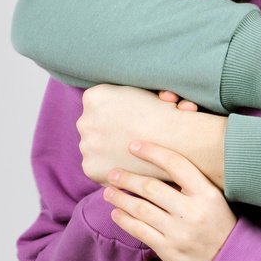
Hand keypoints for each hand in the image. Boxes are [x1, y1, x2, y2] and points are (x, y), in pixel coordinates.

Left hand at [78, 85, 225, 186]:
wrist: (176, 143)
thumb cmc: (164, 114)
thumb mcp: (140, 91)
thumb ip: (123, 96)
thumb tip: (122, 100)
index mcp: (94, 98)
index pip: (97, 104)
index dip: (114, 112)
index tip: (129, 119)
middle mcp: (84, 121)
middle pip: (93, 126)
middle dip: (108, 131)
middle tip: (130, 137)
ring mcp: (86, 146)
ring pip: (94, 147)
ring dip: (107, 150)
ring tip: (131, 153)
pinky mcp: (90, 168)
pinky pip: (98, 168)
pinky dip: (110, 169)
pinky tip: (127, 165)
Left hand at [103, 141, 236, 260]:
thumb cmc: (221, 228)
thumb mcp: (214, 201)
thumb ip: (192, 186)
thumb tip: (159, 168)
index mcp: (207, 194)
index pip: (176, 164)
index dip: (152, 152)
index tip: (134, 145)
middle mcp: (193, 211)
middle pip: (151, 187)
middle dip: (127, 178)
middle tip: (112, 173)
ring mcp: (179, 232)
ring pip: (141, 209)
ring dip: (120, 198)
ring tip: (108, 192)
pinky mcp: (168, 250)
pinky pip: (140, 231)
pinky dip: (124, 220)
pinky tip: (116, 213)